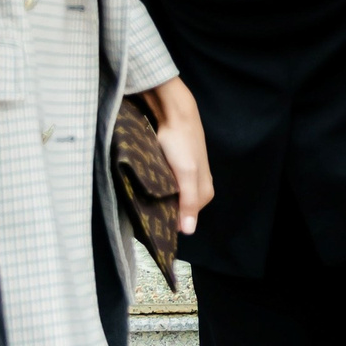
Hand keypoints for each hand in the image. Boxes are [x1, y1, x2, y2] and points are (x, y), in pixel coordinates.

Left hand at [144, 77, 211, 235]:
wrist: (174, 113)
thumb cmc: (182, 144)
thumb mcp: (187, 175)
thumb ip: (189, 203)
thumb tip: (189, 232)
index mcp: (205, 191)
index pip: (188, 218)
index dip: (172, 224)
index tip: (153, 230)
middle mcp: (198, 185)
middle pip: (180, 208)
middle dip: (164, 213)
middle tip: (143, 218)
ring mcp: (185, 175)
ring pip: (171, 197)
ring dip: (158, 201)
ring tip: (140, 206)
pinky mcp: (173, 166)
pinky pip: (164, 186)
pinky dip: (154, 190)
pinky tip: (143, 191)